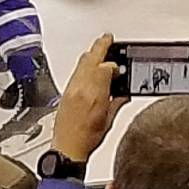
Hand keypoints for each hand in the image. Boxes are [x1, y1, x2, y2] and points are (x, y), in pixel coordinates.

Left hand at [51, 33, 125, 169]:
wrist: (66, 149)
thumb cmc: (86, 139)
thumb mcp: (109, 120)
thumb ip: (117, 102)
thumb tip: (123, 94)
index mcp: (94, 94)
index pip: (105, 68)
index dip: (114, 64)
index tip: (120, 66)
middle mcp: (80, 88)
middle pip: (90, 59)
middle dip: (100, 47)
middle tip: (107, 38)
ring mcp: (71, 89)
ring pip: (81, 64)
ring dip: (90, 55)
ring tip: (98, 48)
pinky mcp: (64, 93)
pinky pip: (75, 73)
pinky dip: (83, 66)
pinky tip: (87, 67)